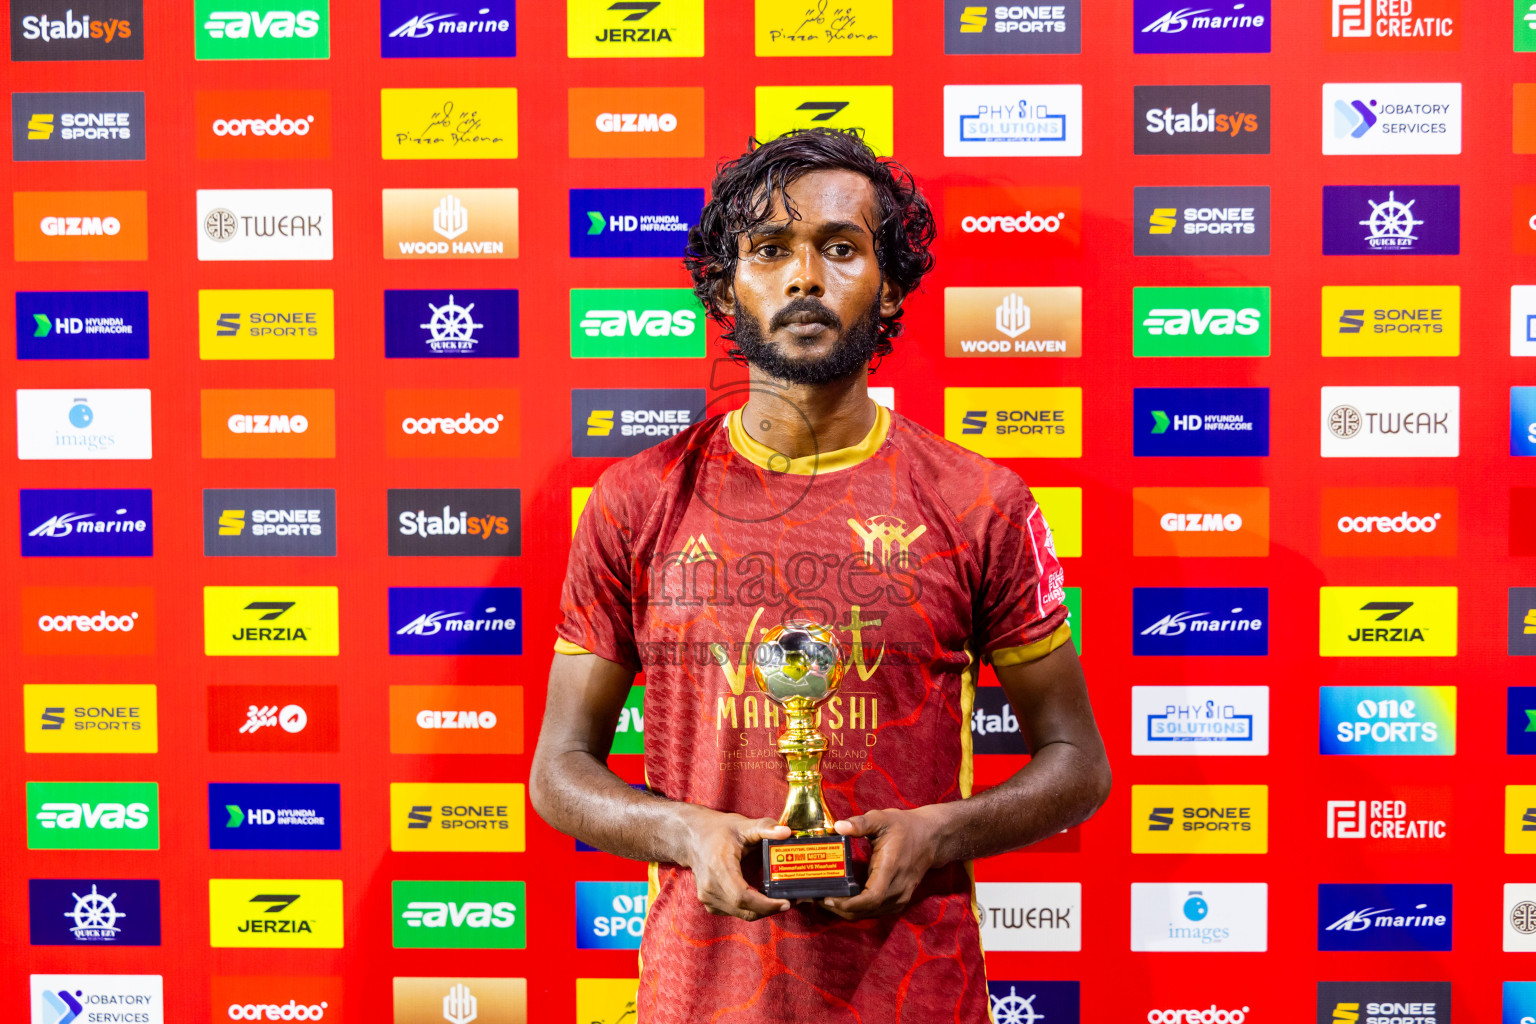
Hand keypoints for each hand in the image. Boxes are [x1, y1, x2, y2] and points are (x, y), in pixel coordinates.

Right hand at [680, 809, 791, 921]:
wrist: (692, 838)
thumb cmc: (718, 831)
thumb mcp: (743, 825)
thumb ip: (766, 828)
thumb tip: (787, 832)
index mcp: (719, 867)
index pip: (742, 896)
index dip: (765, 905)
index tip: (785, 903)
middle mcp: (710, 886)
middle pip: (744, 909)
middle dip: (769, 909)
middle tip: (789, 902)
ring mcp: (707, 897)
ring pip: (740, 913)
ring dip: (761, 910)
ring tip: (779, 900)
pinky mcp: (709, 903)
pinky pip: (734, 911)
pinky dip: (750, 909)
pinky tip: (761, 899)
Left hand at [821, 807, 944, 920]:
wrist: (931, 838)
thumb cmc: (904, 827)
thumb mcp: (882, 819)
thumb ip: (860, 823)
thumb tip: (837, 826)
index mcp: (890, 868)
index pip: (871, 897)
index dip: (848, 903)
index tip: (827, 898)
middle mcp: (897, 888)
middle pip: (865, 910)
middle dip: (839, 908)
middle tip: (816, 899)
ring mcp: (899, 897)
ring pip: (869, 914)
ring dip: (846, 911)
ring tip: (824, 899)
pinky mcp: (899, 900)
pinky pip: (874, 911)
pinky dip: (857, 910)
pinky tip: (842, 900)